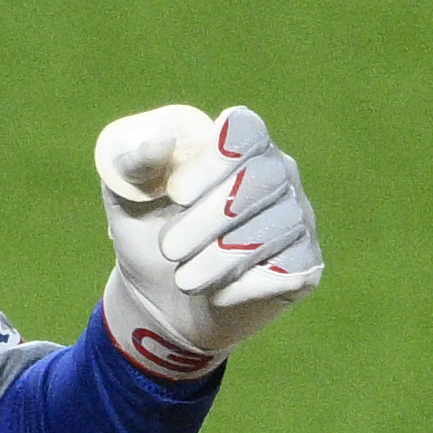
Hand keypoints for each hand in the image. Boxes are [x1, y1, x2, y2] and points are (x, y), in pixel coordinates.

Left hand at [91, 104, 324, 375]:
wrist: (162, 302)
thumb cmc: (149, 235)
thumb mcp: (127, 199)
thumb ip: (133, 162)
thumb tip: (161, 137)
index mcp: (237, 144)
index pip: (245, 130)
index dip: (213, 160)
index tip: (176, 194)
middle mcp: (277, 172)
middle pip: (262, 177)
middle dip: (209, 218)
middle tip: (168, 249)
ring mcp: (297, 216)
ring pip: (276, 226)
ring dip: (220, 258)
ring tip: (183, 279)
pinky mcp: (305, 265)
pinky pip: (287, 269)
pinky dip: (244, 285)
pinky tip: (217, 293)